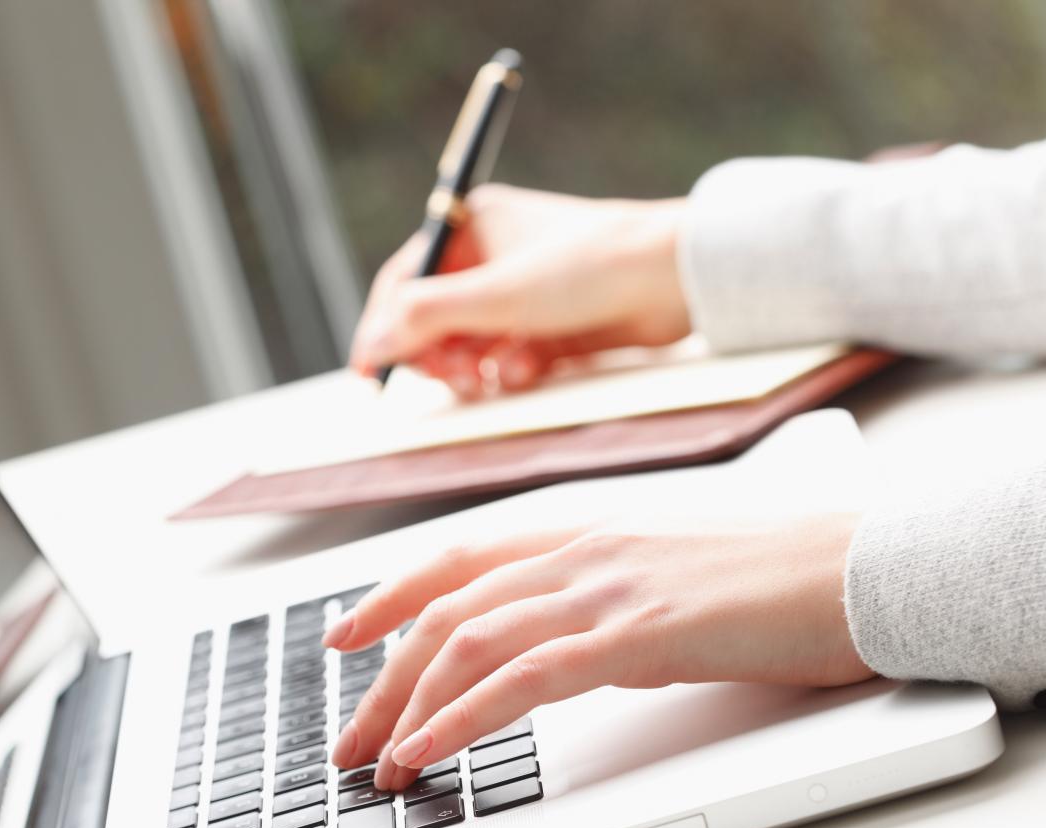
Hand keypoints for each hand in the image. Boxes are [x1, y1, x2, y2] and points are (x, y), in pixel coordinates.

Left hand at [324, 513, 871, 789]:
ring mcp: (610, 586)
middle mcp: (586, 548)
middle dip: (384, 675)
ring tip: (379, 760)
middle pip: (448, 606)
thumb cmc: (790, 577)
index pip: (462, 557)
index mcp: (592, 531)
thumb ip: (613, 599)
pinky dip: (462, 717)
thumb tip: (571, 646)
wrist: (873, 564)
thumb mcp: (676, 577)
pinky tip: (430, 751)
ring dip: (408, 705)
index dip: (392, 593)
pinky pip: (524, 678)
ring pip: (471, 639)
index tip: (346, 634)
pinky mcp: (642, 633)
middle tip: (352, 733)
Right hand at [349, 184, 691, 397]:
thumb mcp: (495, 294)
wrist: (674, 280)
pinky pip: (509, 359)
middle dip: (436, 354)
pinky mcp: (552, 328)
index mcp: (471, 228)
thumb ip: (426, 319)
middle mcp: (493, 258)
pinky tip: (527, 371)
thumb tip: (373, 344)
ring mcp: (524, 295)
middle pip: (434, 320)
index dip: (384, 328)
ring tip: (488, 380)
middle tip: (451, 378)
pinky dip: (510, 371)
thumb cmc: (586, 267)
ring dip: (473, 368)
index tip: (371, 373)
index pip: (406, 281)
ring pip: (471, 346)